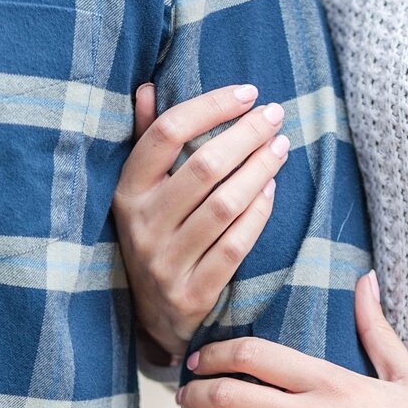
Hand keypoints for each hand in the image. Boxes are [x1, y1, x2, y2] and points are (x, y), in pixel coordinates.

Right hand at [111, 82, 289, 359]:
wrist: (152, 319)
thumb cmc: (154, 237)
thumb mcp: (139, 193)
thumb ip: (146, 142)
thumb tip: (148, 87)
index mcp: (126, 192)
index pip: (166, 134)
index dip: (210, 108)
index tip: (247, 92)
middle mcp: (142, 224)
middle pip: (203, 167)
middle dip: (245, 135)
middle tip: (276, 115)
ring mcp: (165, 261)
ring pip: (224, 205)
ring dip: (259, 170)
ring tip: (282, 146)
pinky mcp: (193, 292)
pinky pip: (235, 246)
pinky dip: (258, 214)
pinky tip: (273, 189)